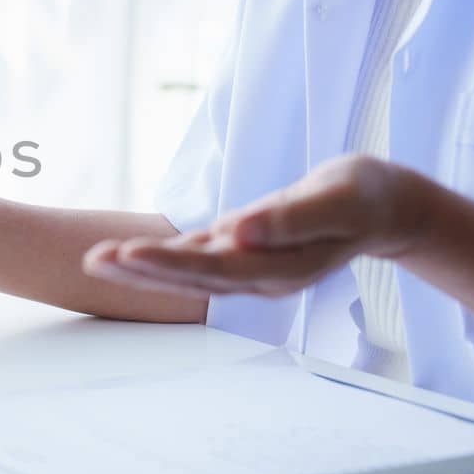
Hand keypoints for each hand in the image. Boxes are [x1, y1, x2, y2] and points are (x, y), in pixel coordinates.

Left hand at [82, 155, 430, 298]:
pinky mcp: (242, 249)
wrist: (381, 205)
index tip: (128, 252)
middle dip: (138, 271)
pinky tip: (126, 255)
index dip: (170, 264)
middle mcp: (259, 276)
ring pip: (186, 271)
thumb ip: (289, 219)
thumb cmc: (362, 196)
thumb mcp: (336, 199)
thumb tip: (238, 232)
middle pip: (191, 277)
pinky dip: (160, 256)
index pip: (217, 270)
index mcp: (282, 268)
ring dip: (140, 267)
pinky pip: (194, 257)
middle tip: (92, 259)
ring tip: (95, 258)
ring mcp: (248, 266)